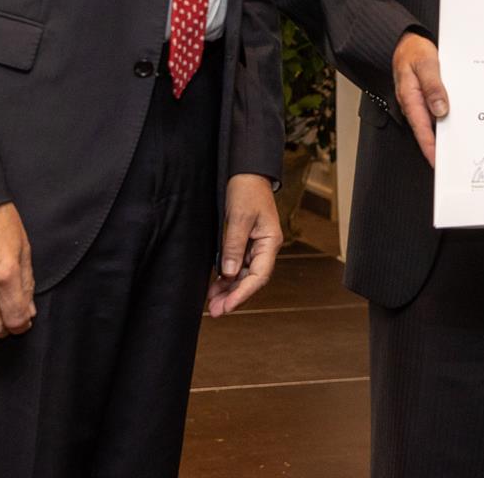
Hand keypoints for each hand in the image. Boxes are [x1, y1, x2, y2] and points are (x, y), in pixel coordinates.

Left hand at [206, 175, 282, 317]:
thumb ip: (233, 245)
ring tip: (213, 305)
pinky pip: (237, 266)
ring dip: (229, 290)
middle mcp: (265, 247)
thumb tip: (229, 273)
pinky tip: (214, 288)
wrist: (246, 172)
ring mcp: (255, 247)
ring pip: (243, 276)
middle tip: (215, 311)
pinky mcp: (244, 243)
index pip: (259, 276)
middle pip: (251, 280)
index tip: (227, 306)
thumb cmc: (247, 190)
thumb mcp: (239, 217)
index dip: (243, 293)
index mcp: (270, 242)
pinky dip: (226, 278)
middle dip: (234, 297)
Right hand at [393, 32, 447, 166]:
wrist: (405, 41)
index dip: (429, 148)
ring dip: (445, 134)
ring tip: (461, 148)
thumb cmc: (413, 50)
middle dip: (440, 148)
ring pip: (433, 123)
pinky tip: (458, 123)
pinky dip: (446, 119)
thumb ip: (433, 86)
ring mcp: (419, 102)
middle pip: (427, 131)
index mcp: (410, 98)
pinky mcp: (426, 98)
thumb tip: (440, 110)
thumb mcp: (426, 64)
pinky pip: (436, 112)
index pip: (421, 129)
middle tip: (454, 162)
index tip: (438, 162)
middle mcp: (413, 104)